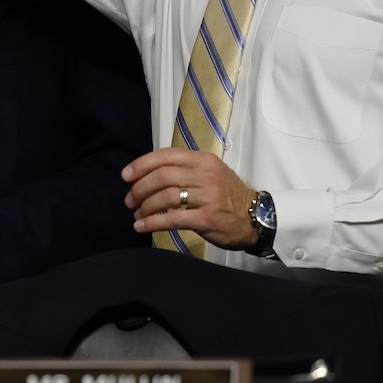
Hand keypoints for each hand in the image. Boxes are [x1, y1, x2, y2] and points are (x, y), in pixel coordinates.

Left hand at [121, 148, 258, 248]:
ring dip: (145, 206)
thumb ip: (184, 169)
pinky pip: (173, 219)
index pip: (166, 155)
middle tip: (129, 200)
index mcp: (204, 160)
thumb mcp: (210, 172)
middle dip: (140, 188)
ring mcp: (208, 197)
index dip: (142, 164)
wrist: (256, 218)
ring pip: (165, 197)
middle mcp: (206, 175)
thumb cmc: (227, 195)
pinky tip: (141, 227)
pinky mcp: (207, 219)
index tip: (126, 176)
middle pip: (162, 176)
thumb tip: (147, 173)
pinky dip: (152, 223)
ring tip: (137, 214)